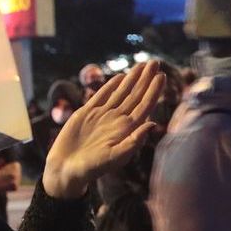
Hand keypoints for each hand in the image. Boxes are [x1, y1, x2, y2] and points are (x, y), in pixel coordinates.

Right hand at [42, 62, 167, 199]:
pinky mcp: (87, 113)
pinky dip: (111, 86)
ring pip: (121, 92)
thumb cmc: (93, 168)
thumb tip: (153, 124)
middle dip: (146, 79)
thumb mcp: (116, 156)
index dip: (154, 91)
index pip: (145, 105)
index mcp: (127, 129)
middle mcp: (118, 120)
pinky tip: (120, 77)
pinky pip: (102, 96)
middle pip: (136, 95)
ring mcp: (103, 115)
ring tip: (142, 65)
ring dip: (132, 79)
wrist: (68, 169)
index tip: (162, 76)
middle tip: (155, 62)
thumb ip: (134, 141)